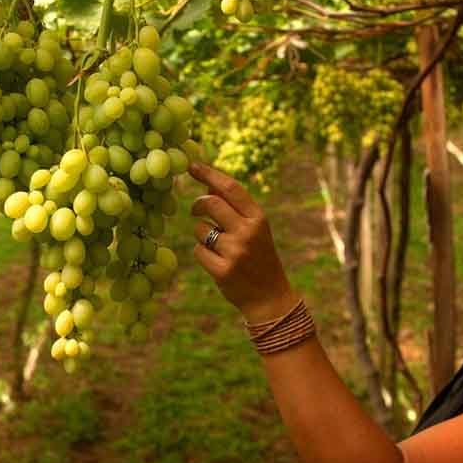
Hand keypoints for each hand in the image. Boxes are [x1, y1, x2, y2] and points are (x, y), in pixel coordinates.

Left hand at [187, 161, 298, 323]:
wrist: (270, 297)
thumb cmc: (259, 257)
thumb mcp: (255, 229)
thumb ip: (234, 208)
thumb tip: (209, 184)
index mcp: (258, 218)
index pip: (230, 188)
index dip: (209, 174)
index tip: (191, 165)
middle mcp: (248, 232)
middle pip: (210, 203)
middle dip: (197, 204)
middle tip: (196, 210)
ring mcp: (236, 251)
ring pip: (200, 229)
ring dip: (202, 236)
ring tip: (218, 248)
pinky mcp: (223, 270)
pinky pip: (198, 251)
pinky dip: (202, 254)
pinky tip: (217, 263)